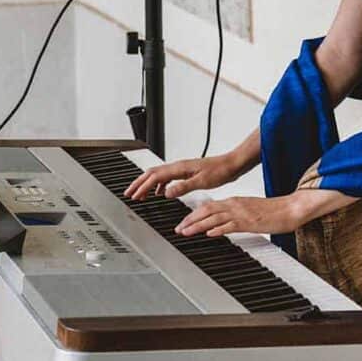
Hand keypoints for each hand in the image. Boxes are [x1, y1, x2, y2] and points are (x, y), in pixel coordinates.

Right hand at [124, 153, 246, 200]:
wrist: (232, 164)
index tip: (133, 195)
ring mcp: (182, 168)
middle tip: (129, 194)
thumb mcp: (202, 182)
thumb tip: (165, 193)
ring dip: (147, 184)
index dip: (142, 186)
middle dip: (139, 183)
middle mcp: (178, 166)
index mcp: (180, 168)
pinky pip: (167, 177)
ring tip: (141, 195)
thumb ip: (182, 187)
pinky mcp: (187, 172)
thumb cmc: (220, 171)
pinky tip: (160, 192)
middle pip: (152, 173)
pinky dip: (159, 185)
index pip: (154, 177)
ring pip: (158, 175)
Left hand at [175, 193, 311, 237]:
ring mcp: (241, 213)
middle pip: (206, 210)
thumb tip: (222, 223)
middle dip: (189, 220)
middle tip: (178, 229)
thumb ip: (235, 215)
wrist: (290, 208)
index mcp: (234, 201)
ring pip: (213, 218)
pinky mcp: (249, 222)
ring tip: (185, 232)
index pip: (208, 206)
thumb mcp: (250, 210)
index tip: (183, 222)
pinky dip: (217, 230)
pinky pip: (230, 225)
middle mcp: (235, 205)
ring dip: (197, 225)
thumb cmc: (273, 211)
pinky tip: (209, 234)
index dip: (193, 214)